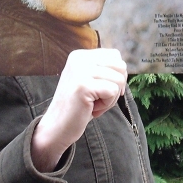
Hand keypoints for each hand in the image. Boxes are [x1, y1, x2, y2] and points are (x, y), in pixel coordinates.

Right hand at [30, 48, 126, 172]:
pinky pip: (113, 91)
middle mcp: (79, 58)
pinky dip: (106, 105)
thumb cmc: (78, 106)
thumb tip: (125, 67)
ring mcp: (80, 71)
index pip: (115, 55)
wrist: (56, 126)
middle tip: (97, 98)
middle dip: (116, 87)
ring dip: (110, 98)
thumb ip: (103, 69)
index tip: (101, 89)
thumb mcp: (90, 80)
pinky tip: (91, 108)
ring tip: (93, 104)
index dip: (116, 75)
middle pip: (120, 66)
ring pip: (119, 80)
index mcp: (80, 55)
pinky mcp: (83, 86)